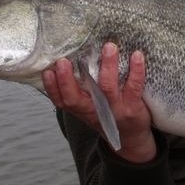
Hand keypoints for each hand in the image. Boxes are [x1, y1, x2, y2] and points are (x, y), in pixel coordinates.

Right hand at [42, 42, 155, 162]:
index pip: (62, 101)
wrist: (131, 137)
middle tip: (64, 60)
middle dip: (67, 80)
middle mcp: (94, 110)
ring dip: (107, 66)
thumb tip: (69, 57)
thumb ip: (79, 89)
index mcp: (81, 109)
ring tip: (108, 47)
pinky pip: (134, 87)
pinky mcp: (133, 106)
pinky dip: (136, 70)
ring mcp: (114, 109)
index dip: (52, 88)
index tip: (47, 71)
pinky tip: (137, 55)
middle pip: (76, 99)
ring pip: (107, 87)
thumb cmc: (106, 114)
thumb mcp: (89, 107)